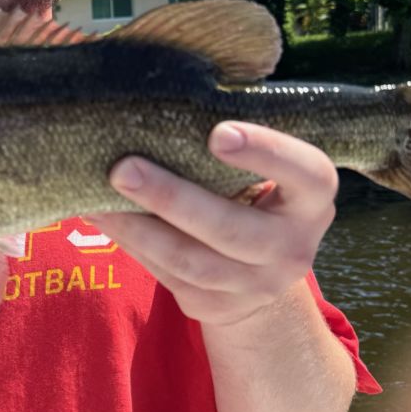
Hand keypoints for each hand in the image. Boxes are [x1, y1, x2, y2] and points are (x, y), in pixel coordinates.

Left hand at [91, 121, 338, 326]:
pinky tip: (104, 218)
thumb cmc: (252, 195)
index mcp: (313, 198)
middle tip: (123, 168)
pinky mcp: (216, 306)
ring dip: (138, 228)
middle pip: (230, 227)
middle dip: (171, 197)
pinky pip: (167, 276)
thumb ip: (233, 146)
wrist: (261, 275)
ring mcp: (256, 285)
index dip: (265, 152)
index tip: (218, 133)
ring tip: (98, 200)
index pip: (305, 172)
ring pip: (190, 261)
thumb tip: (159, 105)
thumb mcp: (265, 172)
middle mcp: (292, 247)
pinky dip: (132, 244)